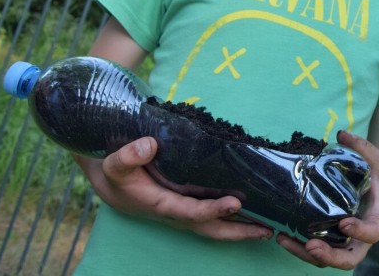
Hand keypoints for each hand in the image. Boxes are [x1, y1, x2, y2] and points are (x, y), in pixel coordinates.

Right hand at [77, 137, 272, 240]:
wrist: (109, 180)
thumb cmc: (113, 172)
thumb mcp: (113, 163)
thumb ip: (127, 157)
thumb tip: (148, 146)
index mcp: (161, 204)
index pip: (191, 212)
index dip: (213, 210)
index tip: (235, 203)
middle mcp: (176, 212)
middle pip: (210, 228)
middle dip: (238, 232)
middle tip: (267, 231)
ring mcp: (183, 209)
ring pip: (215, 223)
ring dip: (241, 227)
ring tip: (269, 227)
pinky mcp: (188, 202)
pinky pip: (213, 213)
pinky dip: (233, 215)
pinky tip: (254, 211)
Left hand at [276, 130, 378, 269]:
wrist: (375, 192)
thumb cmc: (377, 176)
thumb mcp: (376, 159)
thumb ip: (362, 147)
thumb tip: (342, 133)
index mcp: (378, 219)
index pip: (374, 232)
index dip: (361, 232)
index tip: (344, 224)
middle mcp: (362, 238)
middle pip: (350, 259)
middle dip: (330, 257)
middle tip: (311, 246)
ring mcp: (346, 243)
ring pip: (329, 260)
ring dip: (307, 255)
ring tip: (286, 240)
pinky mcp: (331, 242)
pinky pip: (317, 253)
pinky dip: (299, 249)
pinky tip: (282, 237)